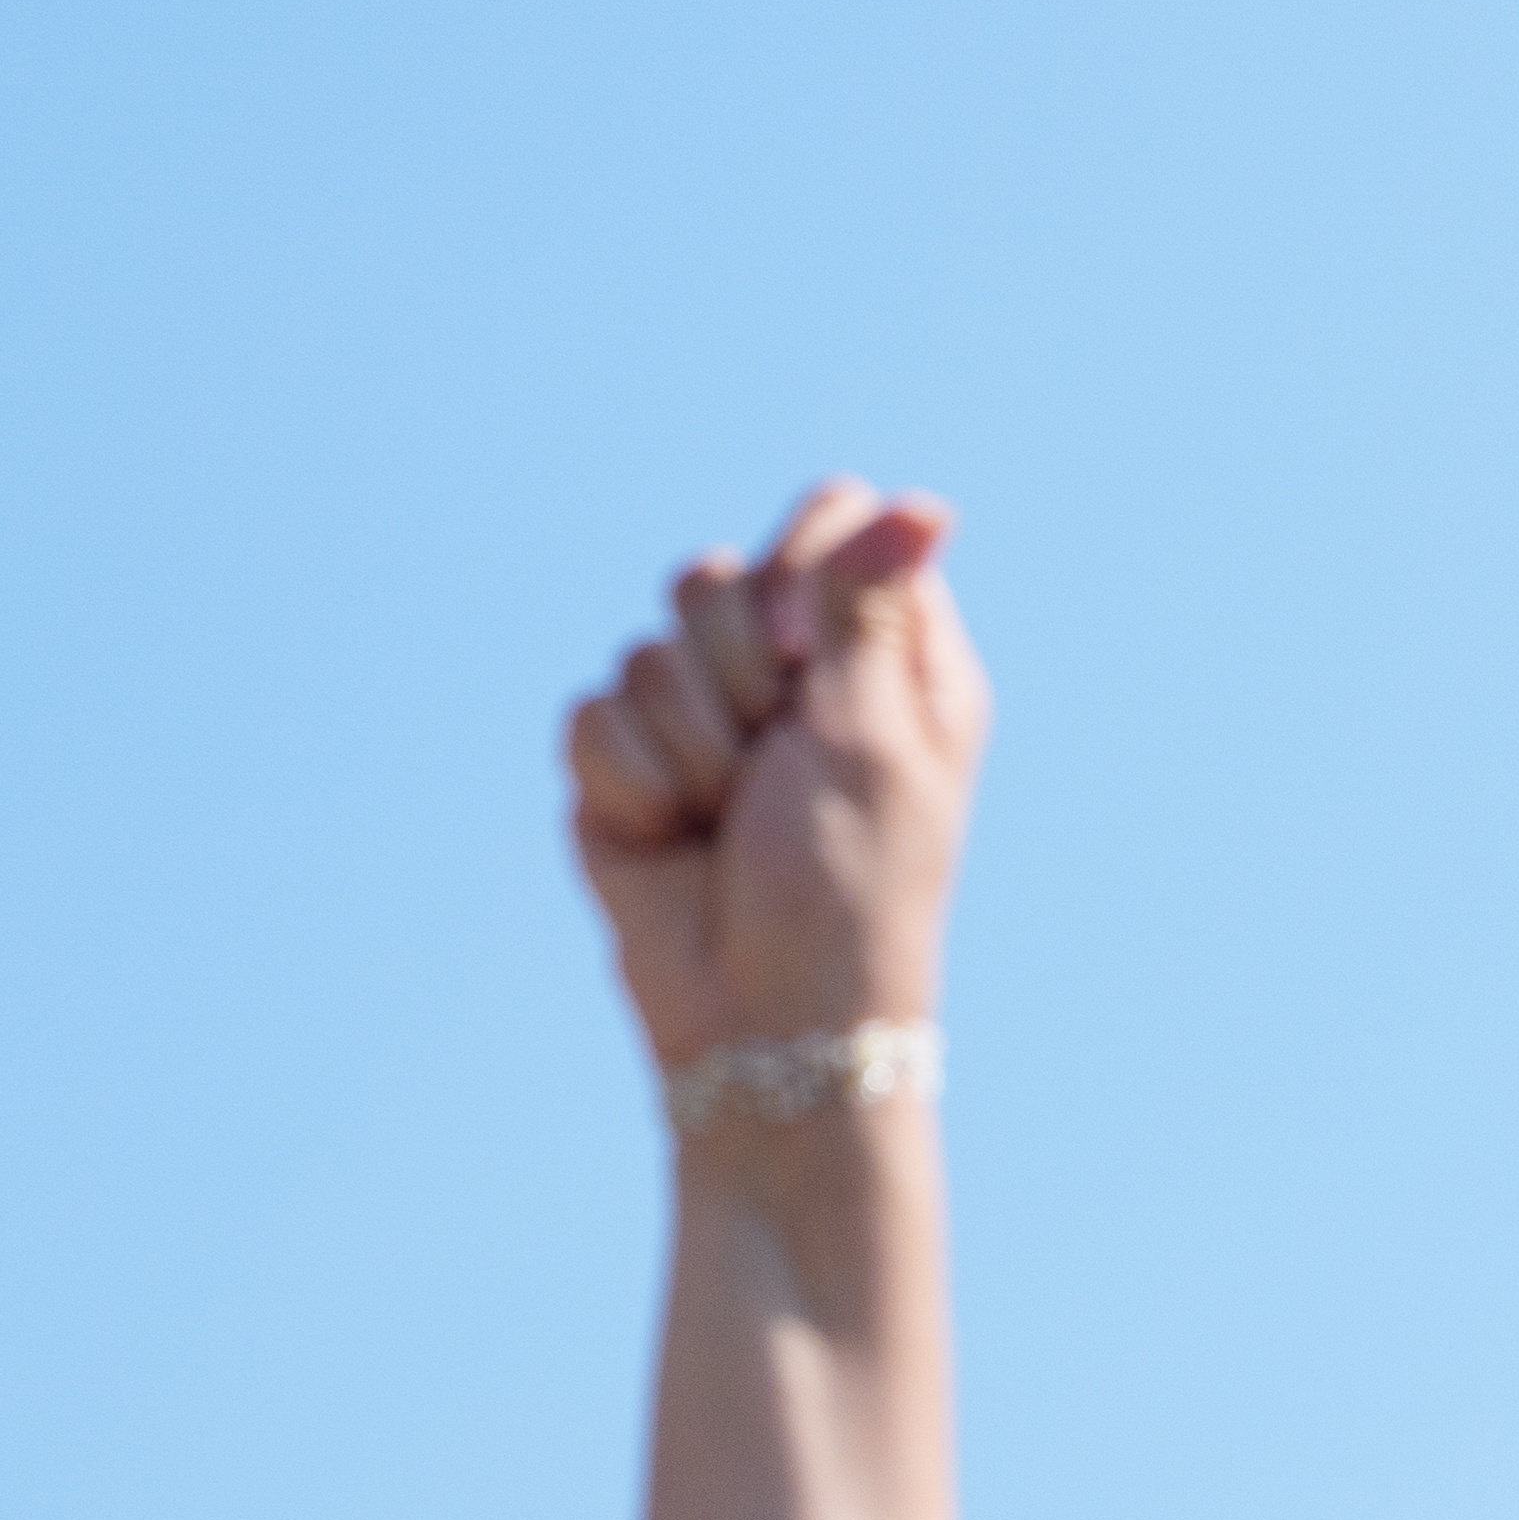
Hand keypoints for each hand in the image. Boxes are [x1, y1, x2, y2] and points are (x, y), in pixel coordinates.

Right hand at [564, 488, 984, 1080]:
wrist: (760, 1017)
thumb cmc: (846, 888)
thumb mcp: (871, 739)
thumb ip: (869, 610)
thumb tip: (926, 502)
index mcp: (885, 658)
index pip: (832, 523)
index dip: (801, 571)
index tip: (807, 657)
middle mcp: (794, 676)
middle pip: (719, 573)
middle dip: (735, 670)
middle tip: (772, 758)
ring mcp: (703, 718)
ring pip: (647, 647)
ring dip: (688, 743)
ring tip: (726, 817)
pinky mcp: (627, 764)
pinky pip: (592, 713)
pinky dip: (631, 781)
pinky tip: (671, 836)